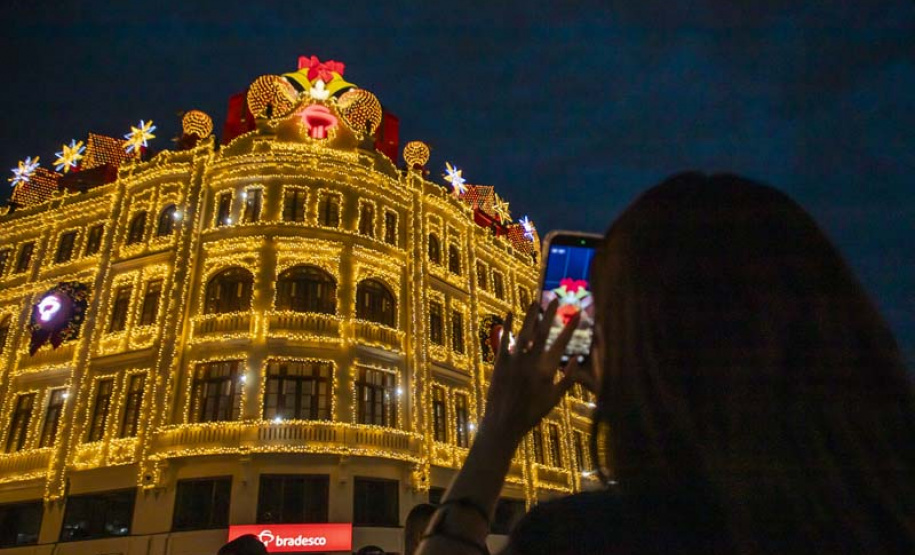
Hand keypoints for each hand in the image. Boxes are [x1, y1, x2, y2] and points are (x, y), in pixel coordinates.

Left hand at [480, 299, 591, 443]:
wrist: (504, 422)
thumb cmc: (532, 413)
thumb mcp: (554, 398)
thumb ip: (566, 379)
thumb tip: (575, 359)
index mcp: (547, 370)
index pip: (562, 343)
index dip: (571, 327)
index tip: (578, 313)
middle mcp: (531, 361)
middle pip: (543, 332)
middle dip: (551, 314)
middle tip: (556, 300)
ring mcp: (515, 360)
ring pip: (525, 332)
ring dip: (530, 315)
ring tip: (535, 301)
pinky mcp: (500, 362)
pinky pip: (504, 339)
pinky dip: (507, 326)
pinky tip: (510, 313)